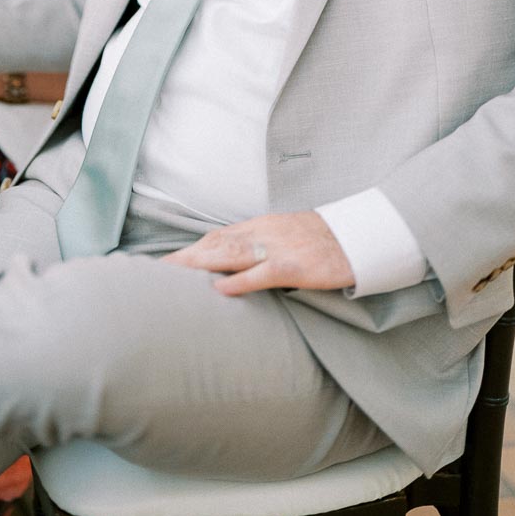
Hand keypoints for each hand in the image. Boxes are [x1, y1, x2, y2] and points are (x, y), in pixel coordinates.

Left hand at [162, 211, 354, 295]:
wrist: (358, 236)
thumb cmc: (320, 241)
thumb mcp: (284, 237)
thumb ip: (258, 246)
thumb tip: (232, 266)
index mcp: (260, 226)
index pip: (216, 238)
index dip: (190, 251)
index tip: (166, 266)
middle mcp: (263, 232)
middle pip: (216, 244)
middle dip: (185, 260)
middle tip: (156, 275)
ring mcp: (279, 247)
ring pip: (232, 254)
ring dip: (201, 266)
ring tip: (174, 279)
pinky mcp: (296, 266)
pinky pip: (263, 272)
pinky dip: (240, 280)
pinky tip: (220, 289)